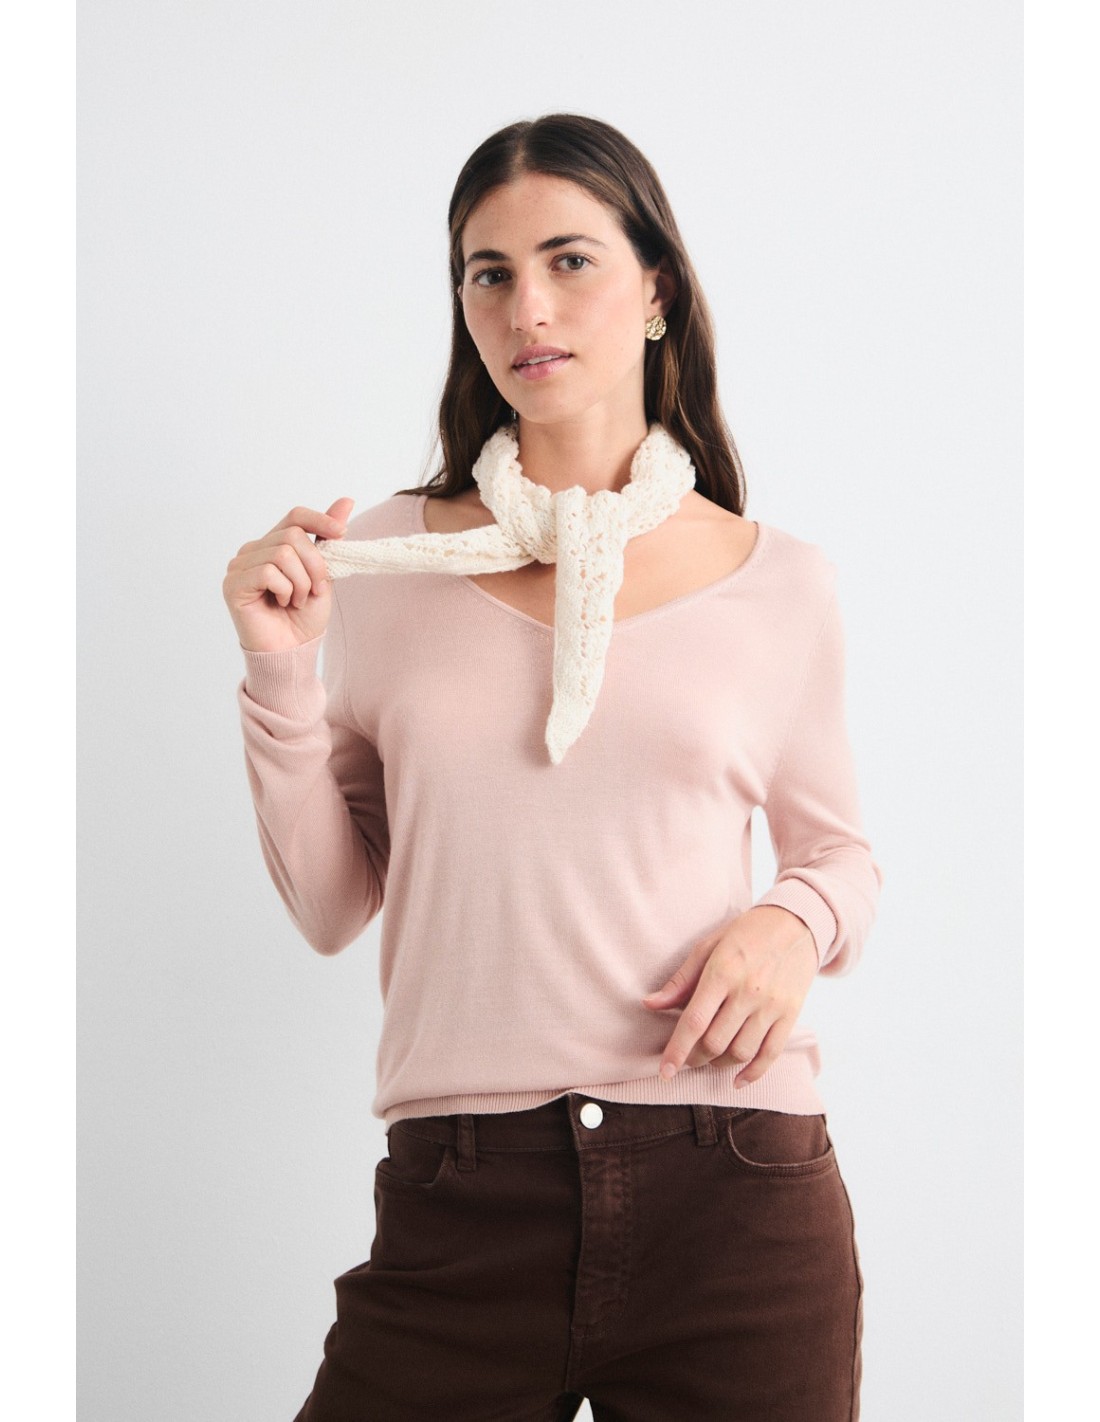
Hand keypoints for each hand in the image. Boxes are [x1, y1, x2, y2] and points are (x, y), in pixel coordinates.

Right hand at [223, 498, 354, 652]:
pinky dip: (285, 589)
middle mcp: (253, 550)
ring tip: (296, 600)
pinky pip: (268, 572)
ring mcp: (239, 566)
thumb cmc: (304, 617)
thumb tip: (347, 500)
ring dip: (301, 582)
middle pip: (293, 535)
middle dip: (314, 565)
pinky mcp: (233, 583)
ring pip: (282, 553)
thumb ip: (328, 539)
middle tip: (314, 591)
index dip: (320, 520)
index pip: (295, 516)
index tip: (342, 533)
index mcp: (273, 545)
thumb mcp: (324, 574)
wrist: (293, 651)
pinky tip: (282, 603)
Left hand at [641, 906, 818, 1087]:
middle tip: (686, 1058)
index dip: (676, 1050)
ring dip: (719, 1064)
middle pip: (715, 1042)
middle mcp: (748, 991)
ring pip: (741, 1052)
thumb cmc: (746, 933)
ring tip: (710, 1059)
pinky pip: (771, 1054)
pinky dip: (752, 1073)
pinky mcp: (790, 1014)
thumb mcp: (708, 946)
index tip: (664, 1072)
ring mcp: (772, 1006)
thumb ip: (680, 980)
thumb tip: (649, 1004)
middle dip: (694, 1058)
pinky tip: (737, 1080)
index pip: (694, 1021)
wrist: (796, 924)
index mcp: (723, 972)